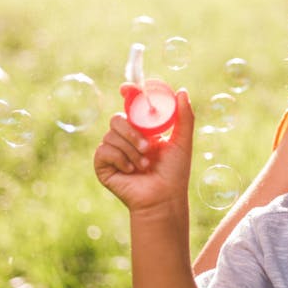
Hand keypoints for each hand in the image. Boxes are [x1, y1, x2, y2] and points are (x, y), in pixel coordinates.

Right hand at [93, 84, 193, 211]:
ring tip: (144, 165)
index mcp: (142, 129)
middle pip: (117, 119)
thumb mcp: (182, 141)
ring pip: (110, 135)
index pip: (130, 107)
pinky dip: (120, 159)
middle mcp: (126, 138)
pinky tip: (130, 171)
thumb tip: (182, 91)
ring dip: (131, 150)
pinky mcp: (102, 165)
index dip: (127, 94)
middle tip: (148, 147)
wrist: (163, 198)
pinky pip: (104, 151)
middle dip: (132, 132)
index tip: (126, 88)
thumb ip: (184, 117)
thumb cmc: (175, 172)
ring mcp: (113, 151)